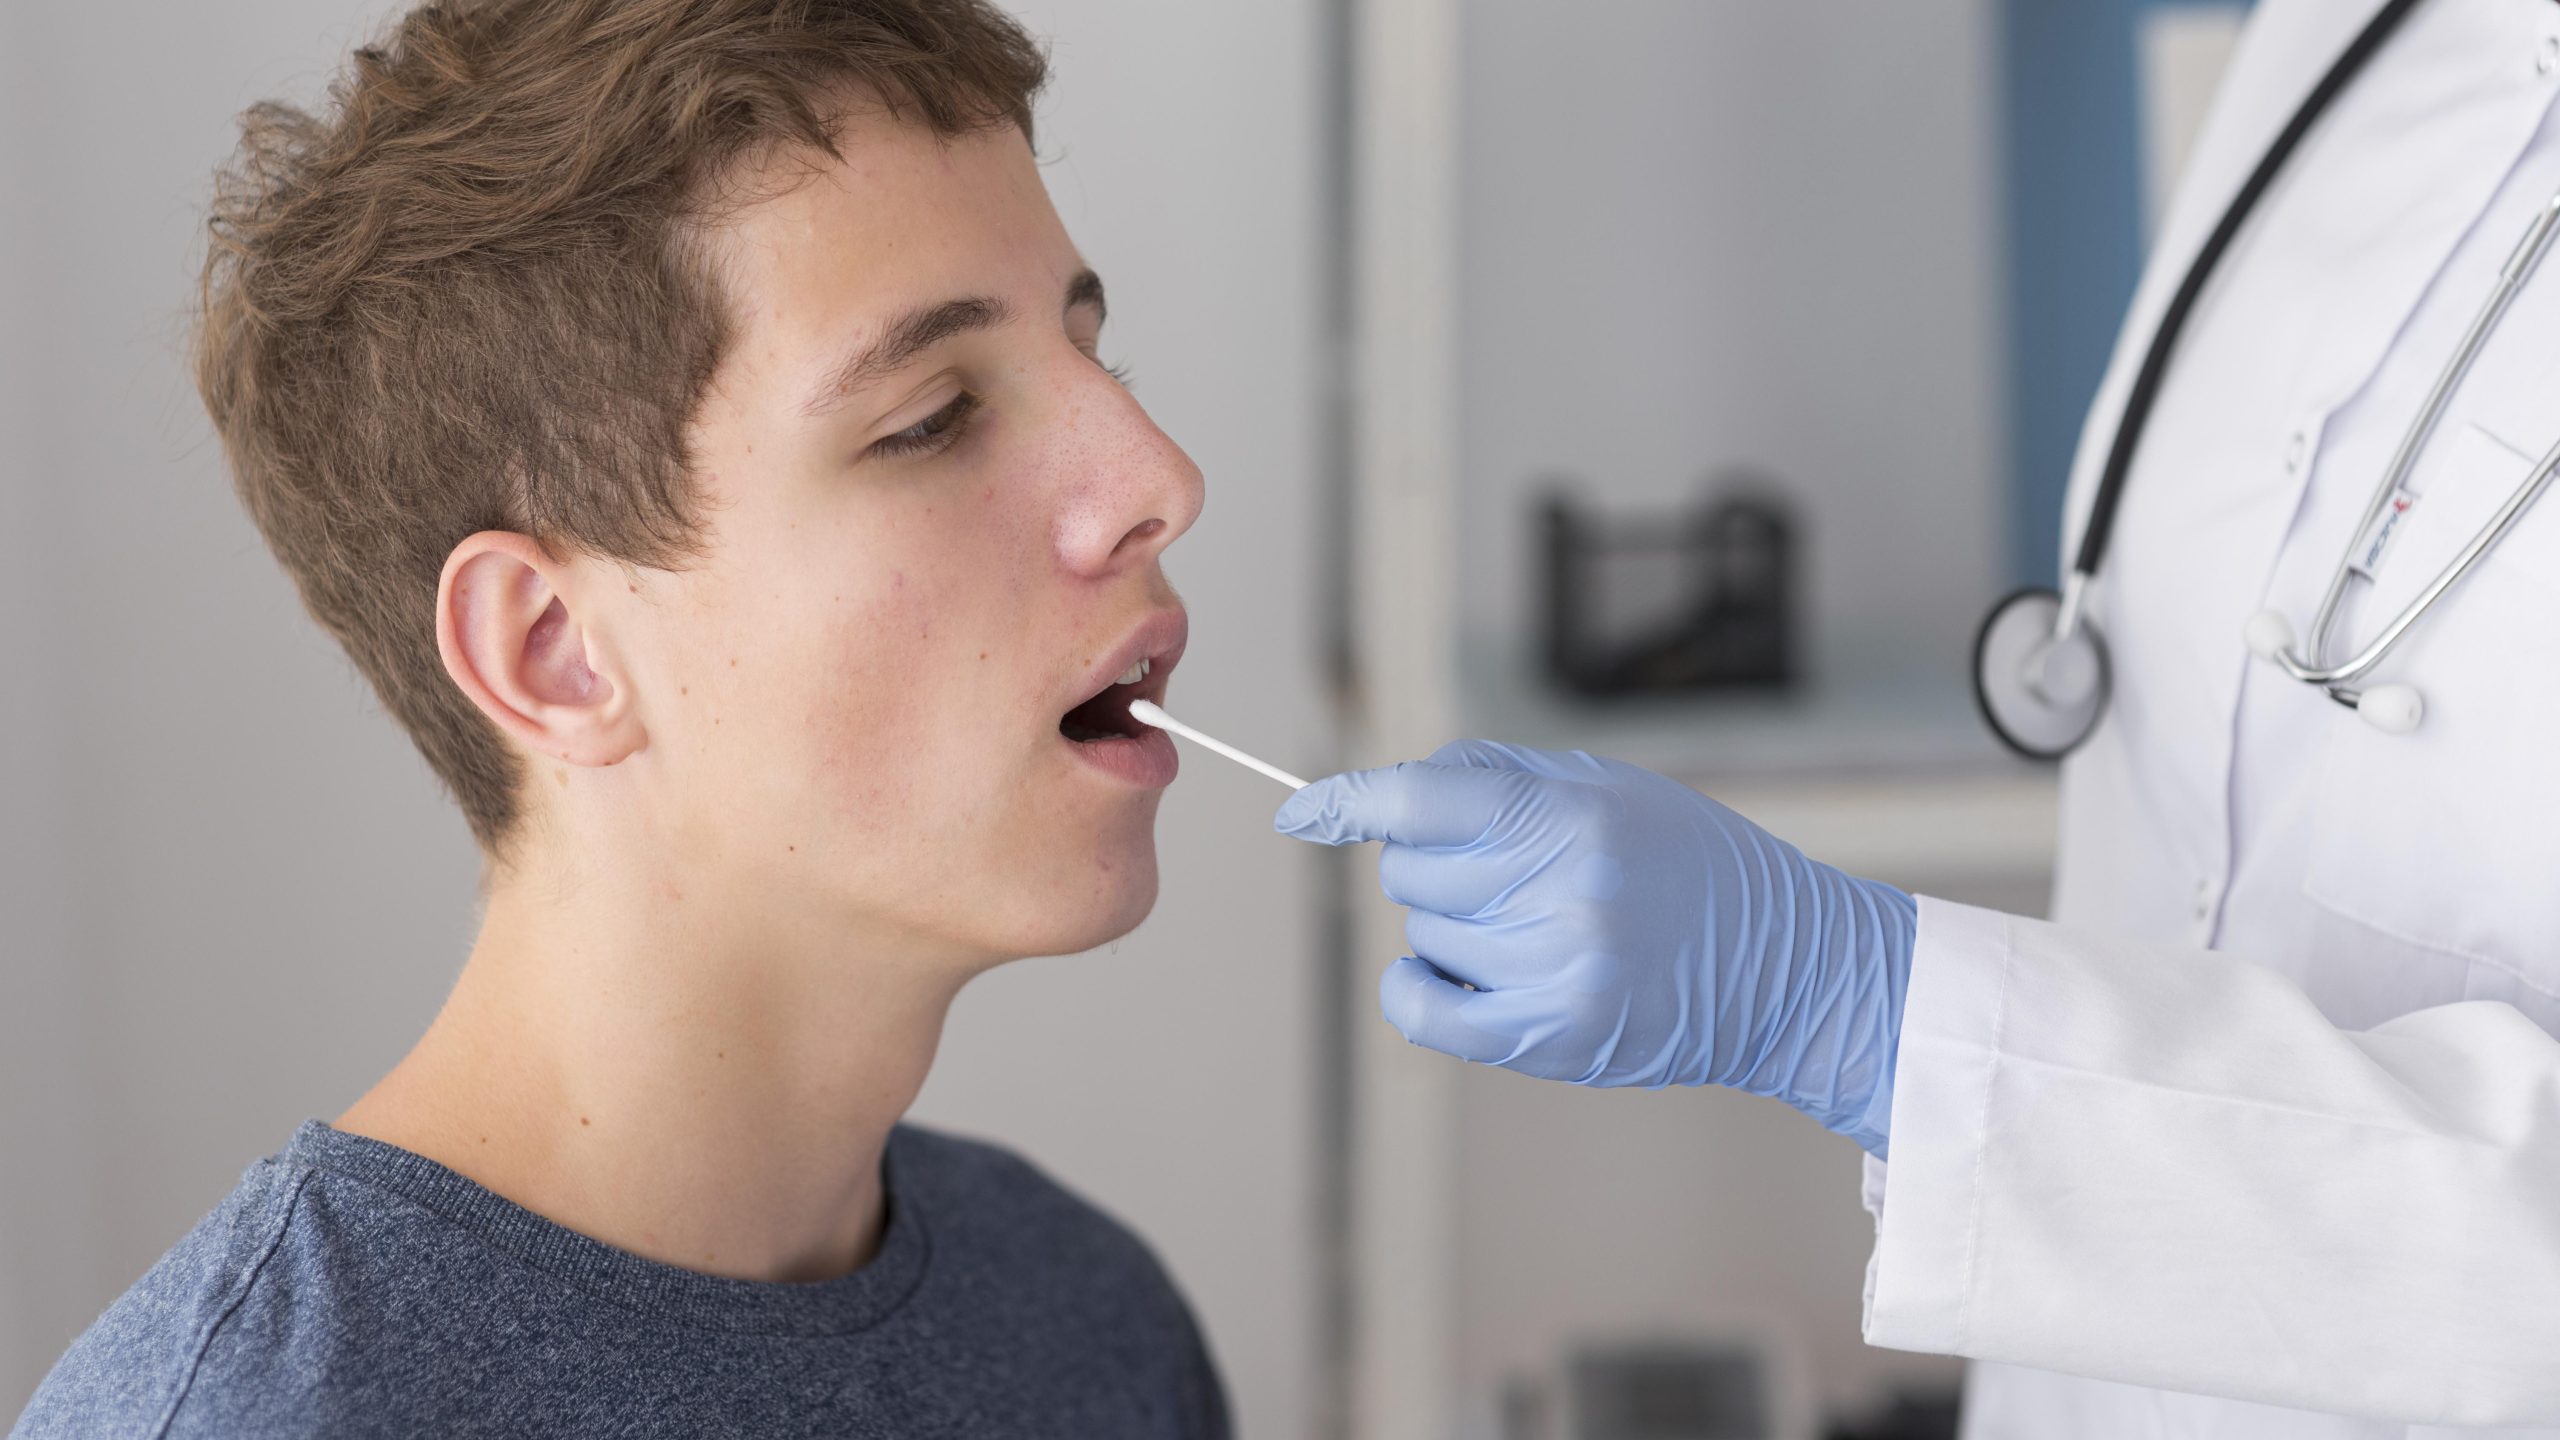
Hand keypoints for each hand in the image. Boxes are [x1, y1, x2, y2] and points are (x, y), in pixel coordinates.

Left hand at [1275, 741, 1916, 1155]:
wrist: (1784, 968)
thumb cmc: (1691, 864)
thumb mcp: (1609, 787)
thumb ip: (1496, 777)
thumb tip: (1389, 788)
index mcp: (1574, 820)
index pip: (1423, 800)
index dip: (1350, 801)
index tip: (1303, 812)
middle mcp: (1559, 896)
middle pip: (1410, 871)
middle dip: (1435, 862)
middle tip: (1503, 870)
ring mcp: (1552, 974)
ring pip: (1420, 935)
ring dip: (1451, 924)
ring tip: (1531, 922)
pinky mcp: (1548, 1038)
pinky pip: (1423, 1009)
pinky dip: (1417, 987)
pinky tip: (1452, 972)